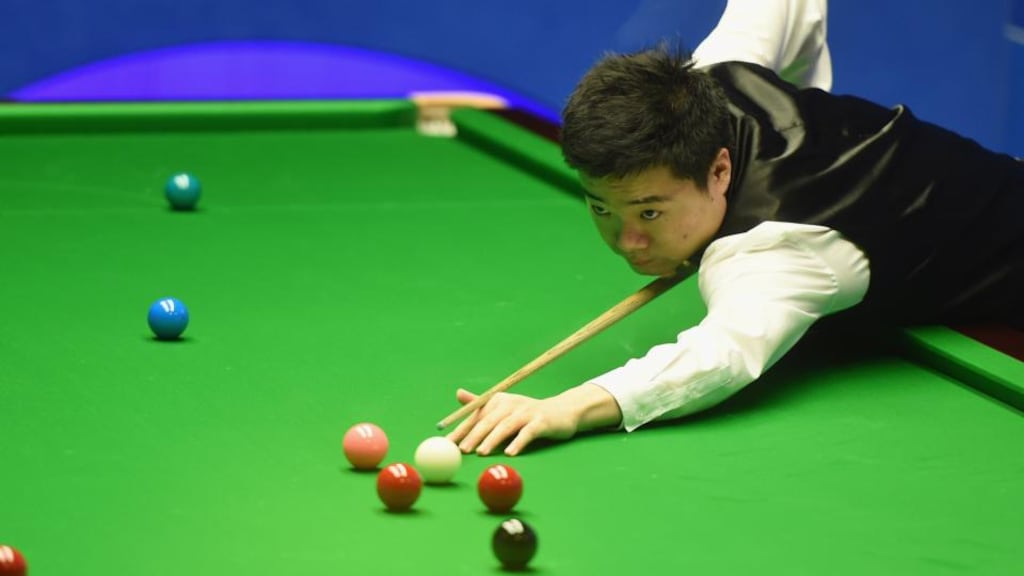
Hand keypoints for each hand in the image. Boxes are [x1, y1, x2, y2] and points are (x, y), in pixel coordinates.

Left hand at [445, 384, 621, 455]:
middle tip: (461, 450)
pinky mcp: (541, 422)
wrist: (561, 412)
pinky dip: (518, 442)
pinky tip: (510, 453)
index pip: (476, 415)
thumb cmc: (528, 414)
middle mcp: (511, 403)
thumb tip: (458, 394)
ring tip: (481, 453)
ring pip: (506, 426)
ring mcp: (527, 412)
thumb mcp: (504, 407)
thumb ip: (481, 404)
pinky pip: (528, 433)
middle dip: (473, 435)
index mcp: (498, 400)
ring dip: (492, 440)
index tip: (447, 443)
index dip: (461, 429)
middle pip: (489, 420)